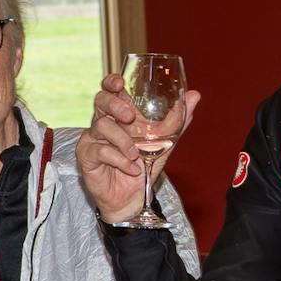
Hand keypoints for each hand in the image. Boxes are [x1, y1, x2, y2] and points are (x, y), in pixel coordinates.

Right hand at [76, 73, 202, 224]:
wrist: (133, 198)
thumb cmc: (144, 166)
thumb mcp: (165, 141)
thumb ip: (178, 119)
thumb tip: (195, 95)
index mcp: (119, 115)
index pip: (110, 90)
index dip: (111, 82)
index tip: (119, 83)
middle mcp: (104, 123)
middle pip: (100, 101)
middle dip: (115, 105)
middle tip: (129, 117)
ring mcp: (92, 138)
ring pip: (101, 126)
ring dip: (123, 141)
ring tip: (136, 156)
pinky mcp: (86, 156)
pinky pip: (100, 150)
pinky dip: (119, 160)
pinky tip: (131, 168)